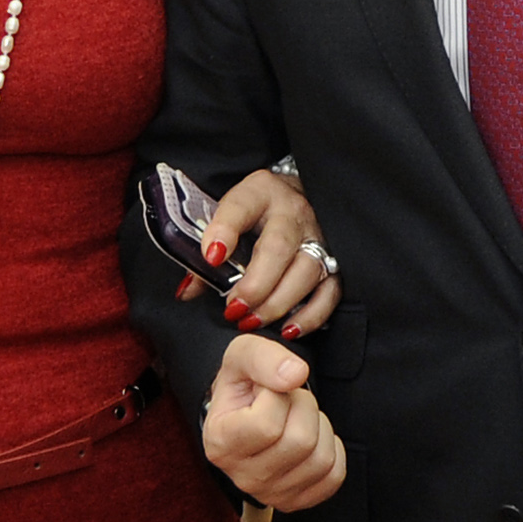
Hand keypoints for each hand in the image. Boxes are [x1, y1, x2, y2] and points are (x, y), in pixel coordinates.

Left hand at [197, 168, 341, 338]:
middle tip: (233, 309)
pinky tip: (288, 329)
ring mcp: (318, 235)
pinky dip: (310, 315)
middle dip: (255, 285)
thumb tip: (187, 291)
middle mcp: (292, 211)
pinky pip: (329, 292)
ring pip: (306, 271)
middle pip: (278, 247)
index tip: (211, 257)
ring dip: (277, 303)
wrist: (295, 198)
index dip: (225, 231)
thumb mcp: (228, 217)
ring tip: (251, 321)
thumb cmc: (256, 213)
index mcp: (259, 192)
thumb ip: (206, 251)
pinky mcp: (335, 261)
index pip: (240, 207)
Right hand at [203, 332, 345, 509]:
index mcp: (220, 443)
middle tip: (287, 402)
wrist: (245, 412)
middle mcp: (242, 477)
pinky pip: (334, 476)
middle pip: (300, 441)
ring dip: (319, 427)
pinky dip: (331, 450)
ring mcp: (270, 494)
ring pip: (320, 459)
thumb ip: (264, 358)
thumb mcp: (243, 355)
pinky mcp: (296, 500)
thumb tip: (296, 375)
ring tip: (297, 418)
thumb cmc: (243, 385)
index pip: (266, 424)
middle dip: (304, 408)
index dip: (278, 396)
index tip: (266, 391)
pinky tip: (310, 438)